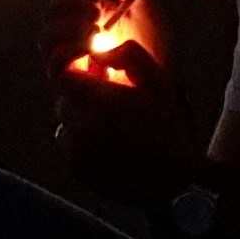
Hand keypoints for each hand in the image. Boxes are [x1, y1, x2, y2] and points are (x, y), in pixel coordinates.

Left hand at [55, 32, 198, 206]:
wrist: (176, 184)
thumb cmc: (171, 128)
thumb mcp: (160, 82)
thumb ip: (127, 56)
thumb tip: (96, 54)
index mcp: (104, 103)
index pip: (64, 74)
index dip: (79, 68)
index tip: (97, 73)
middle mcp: (84, 128)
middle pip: (65, 97)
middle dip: (84, 95)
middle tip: (112, 100)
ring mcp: (77, 152)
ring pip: (65, 119)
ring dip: (82, 117)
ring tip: (112, 126)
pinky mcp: (76, 170)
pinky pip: (68, 143)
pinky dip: (82, 141)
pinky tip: (109, 146)